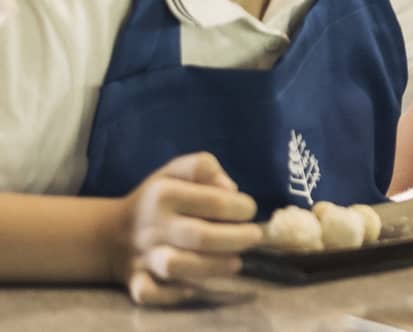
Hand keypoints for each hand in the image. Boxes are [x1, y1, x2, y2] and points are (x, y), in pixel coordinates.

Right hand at [113, 152, 262, 305]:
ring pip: (176, 266)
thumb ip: (203, 168)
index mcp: (164, 193)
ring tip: (235, 263)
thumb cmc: (158, 198)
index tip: (249, 210)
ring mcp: (142, 255)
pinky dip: (171, 294)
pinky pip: (149, 292)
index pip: (212, 200)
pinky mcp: (135, 280)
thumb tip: (230, 189)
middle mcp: (153, 225)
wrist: (110, 233)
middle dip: (236, 238)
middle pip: (200, 236)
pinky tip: (192, 287)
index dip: (240, 207)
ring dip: (211, 267)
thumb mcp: (176, 171)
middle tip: (254, 237)